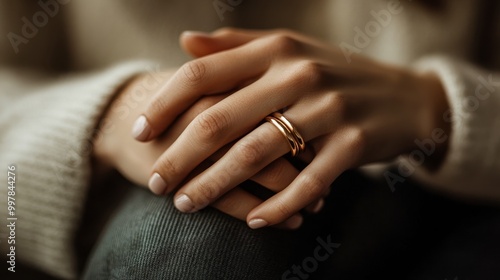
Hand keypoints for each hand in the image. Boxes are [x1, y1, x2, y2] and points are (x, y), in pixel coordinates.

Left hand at [134, 28, 448, 228]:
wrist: (403, 98)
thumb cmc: (333, 73)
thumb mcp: (288, 48)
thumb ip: (236, 45)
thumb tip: (185, 42)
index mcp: (275, 49)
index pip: (203, 73)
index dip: (164, 104)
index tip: (139, 132)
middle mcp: (298, 74)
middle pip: (221, 118)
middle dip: (179, 155)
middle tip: (153, 182)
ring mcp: (328, 109)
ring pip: (256, 153)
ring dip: (216, 185)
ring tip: (185, 204)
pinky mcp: (353, 143)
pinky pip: (307, 181)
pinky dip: (276, 204)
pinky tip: (253, 221)